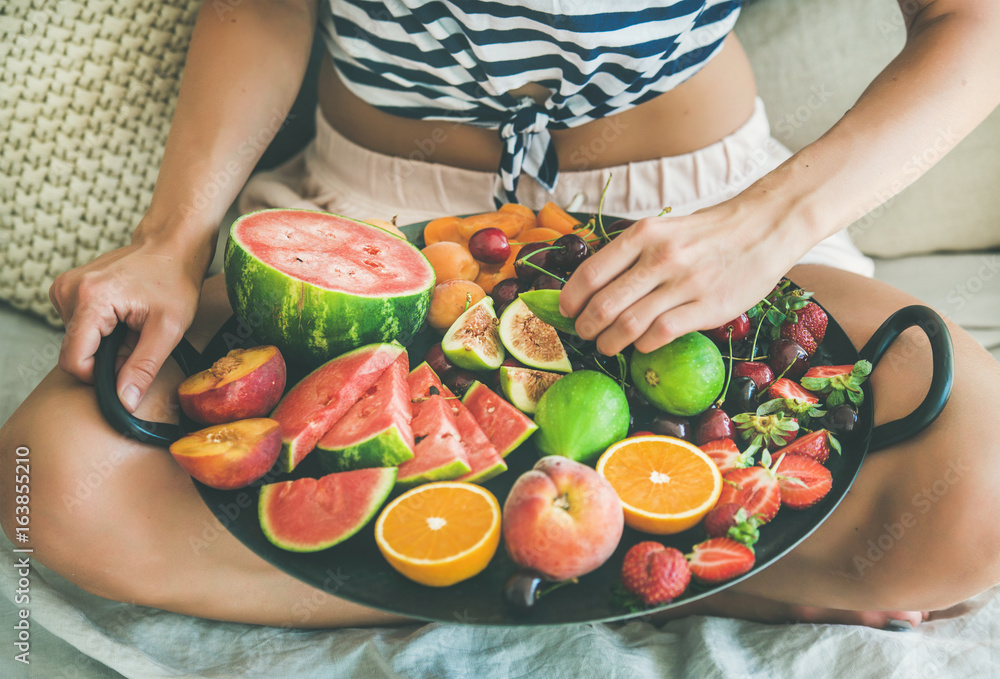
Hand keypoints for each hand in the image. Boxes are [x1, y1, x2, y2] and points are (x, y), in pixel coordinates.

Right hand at [49, 241, 203, 411]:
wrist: (171, 245)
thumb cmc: (175, 280)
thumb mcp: (168, 330)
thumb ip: (143, 368)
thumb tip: (123, 402)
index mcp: (90, 299)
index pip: (73, 361)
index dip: (99, 376)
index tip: (126, 368)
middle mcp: (68, 290)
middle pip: (75, 351)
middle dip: (106, 356)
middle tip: (137, 338)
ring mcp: (65, 287)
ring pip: (77, 341)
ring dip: (106, 342)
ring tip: (133, 322)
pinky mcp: (68, 288)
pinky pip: (79, 326)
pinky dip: (102, 328)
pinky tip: (123, 315)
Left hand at [558, 198, 805, 355]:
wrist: (762, 229)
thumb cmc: (705, 234)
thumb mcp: (661, 229)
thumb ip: (629, 253)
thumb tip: (590, 284)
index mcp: (643, 235)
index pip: (591, 273)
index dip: (571, 299)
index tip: (567, 311)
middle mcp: (660, 258)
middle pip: (604, 304)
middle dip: (586, 326)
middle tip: (585, 334)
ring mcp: (685, 283)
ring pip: (629, 324)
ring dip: (610, 342)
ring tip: (606, 346)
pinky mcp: (707, 307)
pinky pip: (661, 334)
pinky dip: (643, 344)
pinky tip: (641, 344)